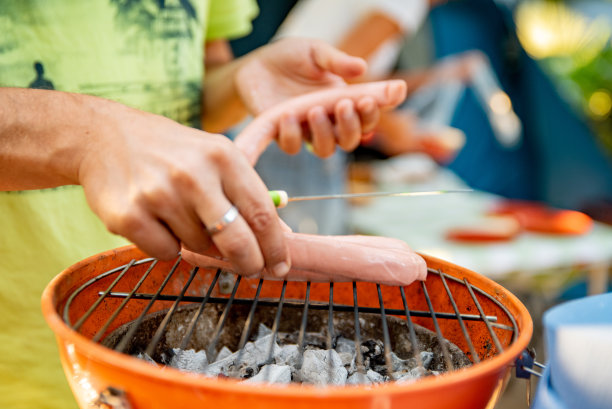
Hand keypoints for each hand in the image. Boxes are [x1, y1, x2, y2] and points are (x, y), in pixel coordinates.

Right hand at [77, 103, 288, 275]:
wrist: (104, 136)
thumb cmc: (171, 151)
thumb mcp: (215, 155)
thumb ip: (246, 192)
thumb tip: (281, 234)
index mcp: (223, 156)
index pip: (261, 213)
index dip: (275, 247)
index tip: (280, 266)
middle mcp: (193, 175)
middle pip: (237, 241)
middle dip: (249, 263)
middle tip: (250, 269)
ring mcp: (159, 195)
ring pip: (198, 249)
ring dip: (195, 243)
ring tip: (177, 213)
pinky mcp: (128, 215)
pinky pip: (165, 253)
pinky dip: (165, 246)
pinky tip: (154, 219)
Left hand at [235, 38, 406, 157]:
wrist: (257, 64)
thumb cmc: (292, 57)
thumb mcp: (316, 52)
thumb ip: (336, 61)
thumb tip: (362, 67)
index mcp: (344, 102)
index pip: (367, 117)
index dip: (374, 113)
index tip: (372, 99)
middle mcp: (329, 121)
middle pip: (350, 140)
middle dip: (352, 126)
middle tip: (345, 104)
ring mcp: (306, 130)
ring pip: (325, 149)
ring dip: (324, 133)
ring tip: (315, 109)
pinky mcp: (282, 134)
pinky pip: (292, 146)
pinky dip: (292, 133)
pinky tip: (288, 114)